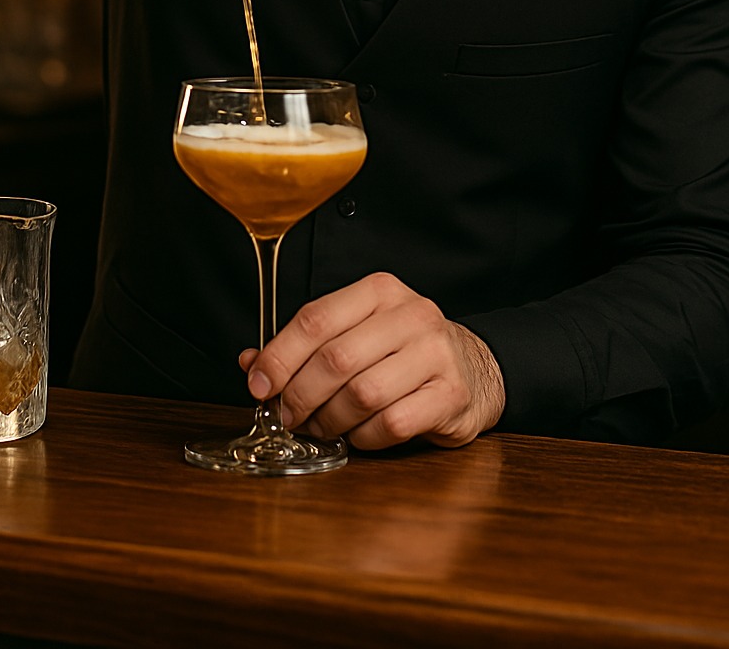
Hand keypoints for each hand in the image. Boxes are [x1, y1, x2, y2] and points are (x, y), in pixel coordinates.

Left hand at [238, 272, 505, 451]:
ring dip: (331, 420)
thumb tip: (252, 364)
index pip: (316, 318)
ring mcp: (435, 353)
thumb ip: (307, 347)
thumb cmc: (404, 353)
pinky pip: (391, 423)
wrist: (476, 369)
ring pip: (362, 394)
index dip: (279, 355)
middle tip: (289, 416)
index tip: (259, 385)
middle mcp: (410, 314)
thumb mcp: (357, 334)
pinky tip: (361, 434)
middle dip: (301, 395)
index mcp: (379, 291)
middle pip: (335, 359)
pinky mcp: (451, 393)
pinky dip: (365, 437)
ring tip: (324, 427)